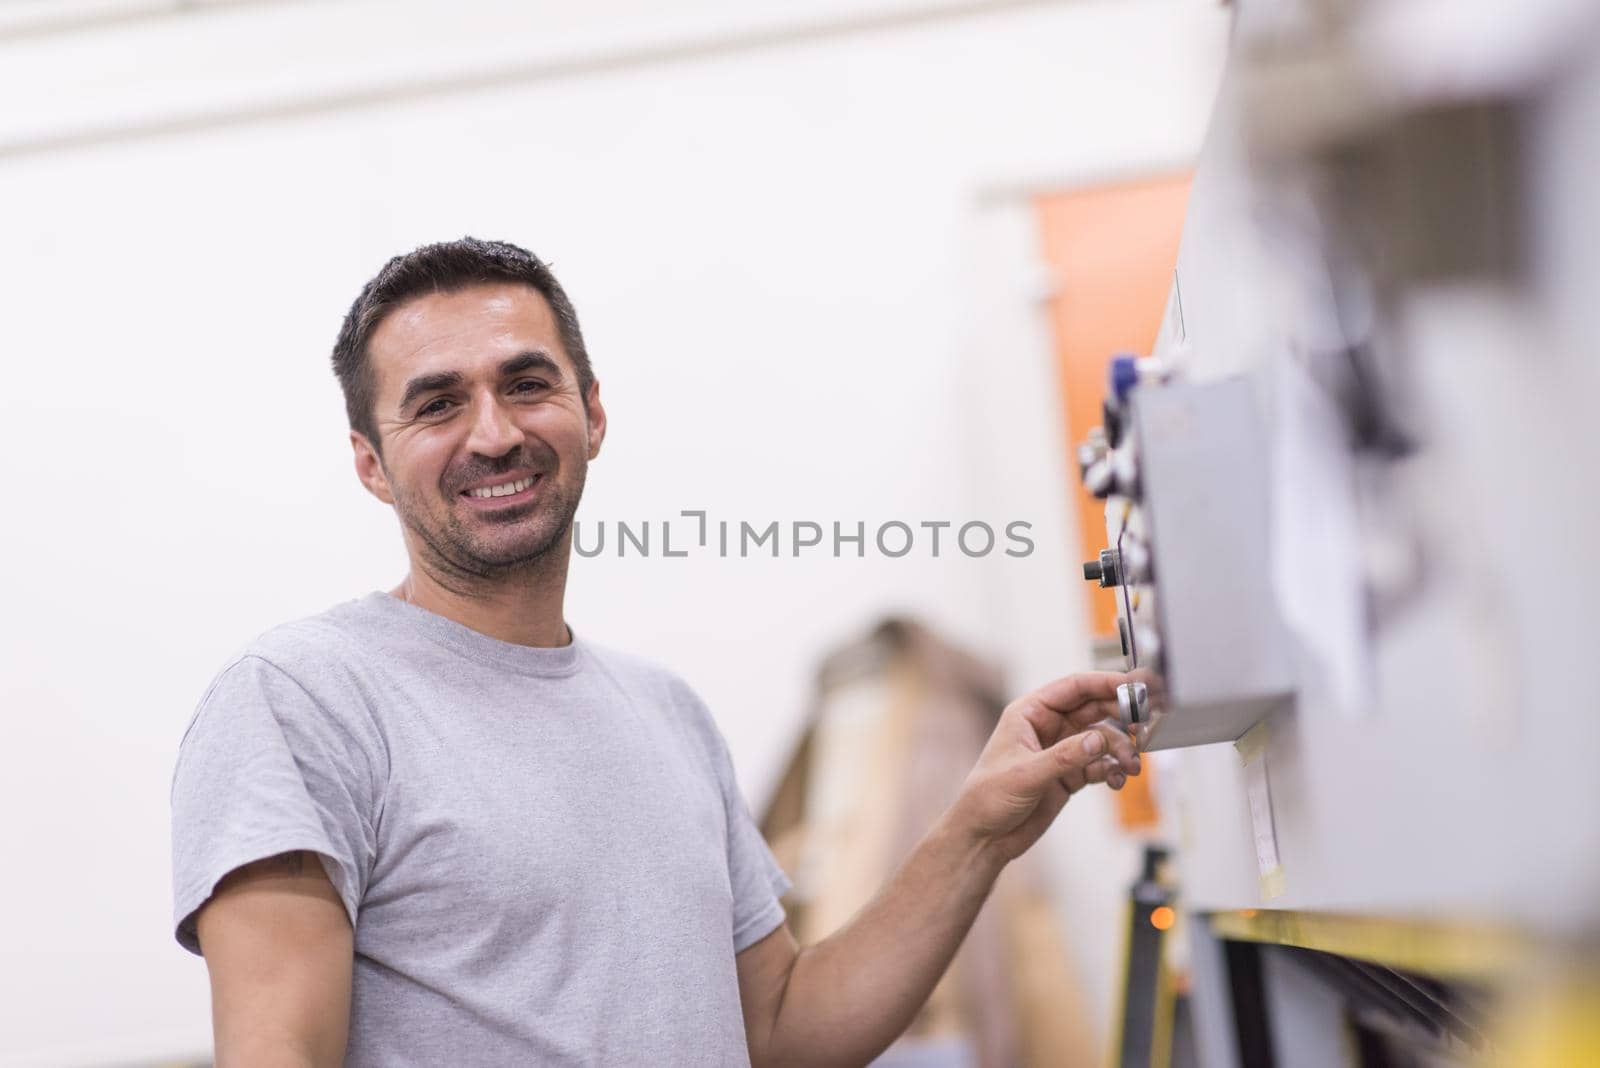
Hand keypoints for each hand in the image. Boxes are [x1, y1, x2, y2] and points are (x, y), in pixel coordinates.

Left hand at [948, 672, 1142, 862]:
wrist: (984, 837)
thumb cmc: (988, 797)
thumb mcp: (1025, 774)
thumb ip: (1064, 757)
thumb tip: (1098, 740)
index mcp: (1029, 713)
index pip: (1074, 688)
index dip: (1105, 683)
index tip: (1134, 686)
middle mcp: (1047, 727)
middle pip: (1094, 709)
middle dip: (1121, 716)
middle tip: (1144, 726)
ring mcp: (1061, 751)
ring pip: (1102, 739)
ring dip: (1121, 749)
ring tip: (1131, 766)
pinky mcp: (1069, 775)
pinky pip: (1100, 765)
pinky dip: (1113, 770)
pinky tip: (1117, 780)